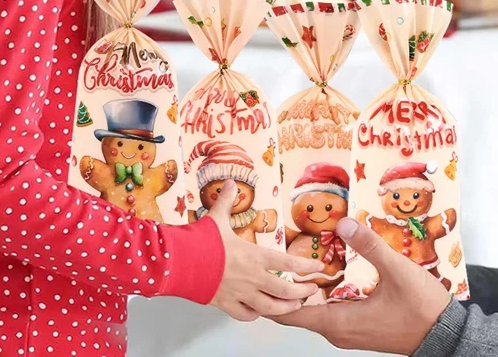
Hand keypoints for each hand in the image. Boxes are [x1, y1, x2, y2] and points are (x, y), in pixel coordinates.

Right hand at [207, 180, 318, 320]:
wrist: (179, 264)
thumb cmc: (199, 242)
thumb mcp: (216, 218)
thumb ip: (227, 201)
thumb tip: (231, 183)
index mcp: (254, 255)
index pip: (288, 262)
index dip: (306, 266)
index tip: (318, 268)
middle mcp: (251, 277)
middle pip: (285, 290)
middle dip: (302, 292)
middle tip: (311, 290)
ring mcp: (240, 293)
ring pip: (270, 307)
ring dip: (286, 308)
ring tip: (295, 306)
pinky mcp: (226, 305)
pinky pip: (247, 314)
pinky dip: (256, 314)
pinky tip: (260, 310)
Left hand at [271, 217, 451, 353]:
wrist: (444, 334)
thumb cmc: (421, 309)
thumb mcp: (396, 270)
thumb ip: (369, 245)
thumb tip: (345, 222)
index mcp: (339, 322)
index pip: (291, 314)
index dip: (275, 295)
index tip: (267, 273)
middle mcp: (339, 331)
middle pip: (299, 311)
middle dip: (288, 286)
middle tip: (280, 258)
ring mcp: (349, 330)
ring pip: (315, 311)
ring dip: (306, 289)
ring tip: (298, 261)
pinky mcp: (359, 327)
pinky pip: (330, 311)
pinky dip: (322, 293)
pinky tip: (328, 273)